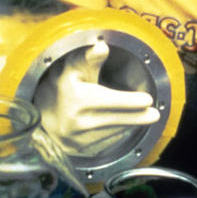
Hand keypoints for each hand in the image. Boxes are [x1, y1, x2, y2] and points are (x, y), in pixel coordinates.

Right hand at [33, 40, 159, 155]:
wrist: (43, 114)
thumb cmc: (65, 86)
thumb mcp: (74, 68)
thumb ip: (90, 58)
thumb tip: (102, 46)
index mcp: (74, 98)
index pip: (108, 100)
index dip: (130, 101)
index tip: (148, 100)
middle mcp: (74, 121)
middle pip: (113, 119)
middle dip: (137, 117)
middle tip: (154, 115)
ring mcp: (75, 139)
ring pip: (111, 132)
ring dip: (130, 125)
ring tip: (145, 118)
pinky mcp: (79, 151)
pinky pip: (104, 142)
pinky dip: (118, 133)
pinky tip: (127, 125)